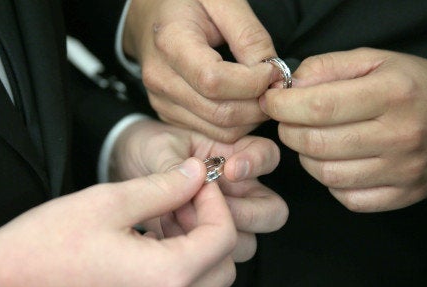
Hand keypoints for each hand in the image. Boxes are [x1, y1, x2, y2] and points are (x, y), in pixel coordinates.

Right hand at [0, 159, 236, 286]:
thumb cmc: (45, 248)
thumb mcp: (109, 203)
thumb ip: (163, 187)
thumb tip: (195, 174)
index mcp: (166, 277)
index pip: (224, 237)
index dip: (216, 201)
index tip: (197, 182)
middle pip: (223, 264)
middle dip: (212, 225)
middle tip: (184, 198)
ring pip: (203, 281)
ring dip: (196, 244)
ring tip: (164, 215)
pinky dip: (177, 264)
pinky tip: (149, 238)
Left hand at [110, 118, 287, 261]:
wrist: (127, 168)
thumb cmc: (150, 149)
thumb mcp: (158, 148)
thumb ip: (175, 164)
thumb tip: (192, 177)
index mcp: (234, 155)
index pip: (268, 156)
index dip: (257, 163)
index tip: (231, 170)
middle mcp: (239, 191)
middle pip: (272, 212)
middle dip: (246, 213)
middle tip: (209, 205)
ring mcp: (226, 219)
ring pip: (248, 242)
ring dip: (215, 234)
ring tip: (177, 216)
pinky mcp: (206, 242)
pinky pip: (218, 258)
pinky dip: (194, 249)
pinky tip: (166, 231)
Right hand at [123, 0, 280, 141]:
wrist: (150, 14)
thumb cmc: (187, 2)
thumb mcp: (222, 0)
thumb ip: (249, 35)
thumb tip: (271, 72)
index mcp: (170, 42)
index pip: (215, 81)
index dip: (252, 82)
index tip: (273, 69)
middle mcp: (161, 78)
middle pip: (220, 112)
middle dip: (258, 104)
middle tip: (276, 84)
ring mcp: (162, 100)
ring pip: (220, 129)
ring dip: (252, 117)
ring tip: (262, 91)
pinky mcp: (169, 114)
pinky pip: (212, 132)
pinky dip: (237, 123)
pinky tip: (245, 99)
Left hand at [260, 48, 426, 211]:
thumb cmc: (413, 85)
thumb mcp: (375, 60)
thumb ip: (328, 67)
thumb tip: (290, 87)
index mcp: (392, 94)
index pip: (319, 106)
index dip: (283, 106)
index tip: (271, 102)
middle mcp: (400, 135)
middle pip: (318, 143)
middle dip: (289, 131)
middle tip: (288, 121)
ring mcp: (403, 171)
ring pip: (327, 174)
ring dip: (306, 157)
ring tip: (311, 140)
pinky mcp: (403, 196)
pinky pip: (347, 198)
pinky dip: (330, 181)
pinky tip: (335, 162)